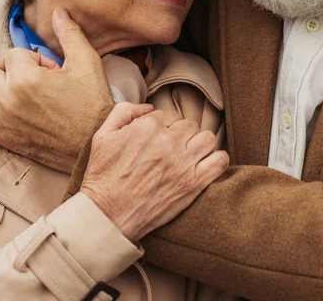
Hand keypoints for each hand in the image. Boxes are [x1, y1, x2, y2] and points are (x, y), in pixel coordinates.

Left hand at [0, 7, 114, 171]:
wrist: (96, 144)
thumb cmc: (93, 103)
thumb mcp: (86, 62)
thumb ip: (69, 33)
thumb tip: (59, 11)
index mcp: (26, 80)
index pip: (13, 54)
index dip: (35, 58)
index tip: (51, 71)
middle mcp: (8, 102)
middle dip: (2, 67)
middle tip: (23, 74)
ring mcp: (3, 123)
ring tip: (7, 88)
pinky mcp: (5, 140)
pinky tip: (4, 108)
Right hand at [81, 102, 228, 240]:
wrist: (107, 215)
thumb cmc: (102, 176)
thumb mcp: (102, 135)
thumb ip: (124, 111)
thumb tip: (148, 106)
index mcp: (147, 127)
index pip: (168, 114)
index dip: (163, 126)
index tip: (157, 138)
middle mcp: (168, 142)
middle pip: (189, 125)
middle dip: (181, 134)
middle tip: (171, 148)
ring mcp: (183, 163)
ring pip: (207, 138)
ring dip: (199, 144)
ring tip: (189, 154)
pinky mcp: (193, 184)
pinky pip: (220, 161)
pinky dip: (217, 160)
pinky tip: (206, 164)